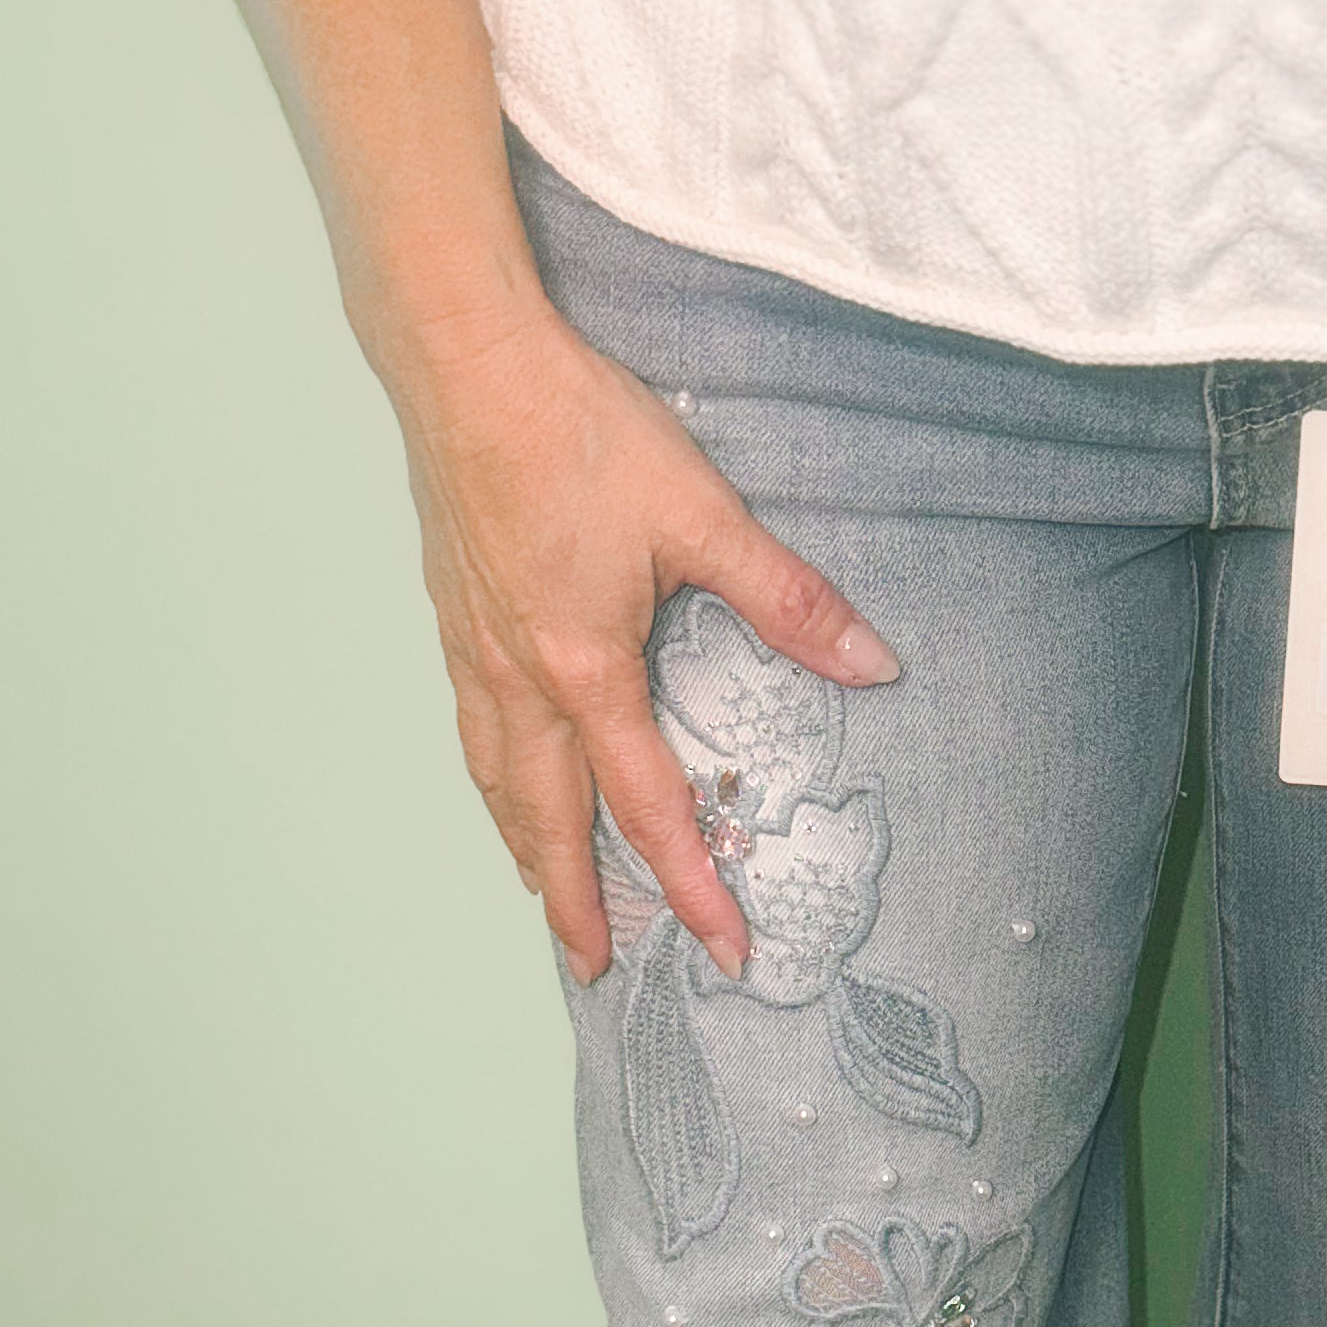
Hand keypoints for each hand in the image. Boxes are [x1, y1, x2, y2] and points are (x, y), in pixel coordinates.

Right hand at [387, 299, 897, 982]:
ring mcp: (475, 646)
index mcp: (585, 666)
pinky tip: (502, 775)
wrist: (466, 362)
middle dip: (573, 902)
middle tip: (593, 964)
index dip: (691, 886)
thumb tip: (872, 662)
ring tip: (543, 892)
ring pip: (496, 779)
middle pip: (547, 820)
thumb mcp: (702, 514)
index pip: (647, 807)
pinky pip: (471, 727)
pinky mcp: (454, 611)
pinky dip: (490, 778)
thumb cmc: (577, 429)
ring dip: (524, 846)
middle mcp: (519, 675)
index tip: (723, 947)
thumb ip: (788, 599)